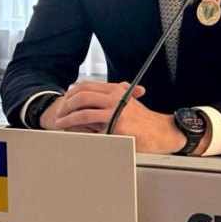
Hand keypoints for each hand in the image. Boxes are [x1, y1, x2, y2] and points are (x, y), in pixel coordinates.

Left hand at [52, 81, 186, 153]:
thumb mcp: (129, 101)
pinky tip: (74, 135)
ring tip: (60, 124)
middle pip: (82, 96)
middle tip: (59, 114)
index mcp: (115, 90)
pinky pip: (93, 130)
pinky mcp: (117, 127)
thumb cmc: (144, 120)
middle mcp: (115, 97)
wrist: (161, 131)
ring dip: (68, 119)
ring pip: (84, 112)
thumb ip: (116, 95)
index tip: (64, 101)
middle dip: (66, 105)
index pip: (86, 86)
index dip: (72, 93)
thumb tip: (99, 92)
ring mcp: (116, 112)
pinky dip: (80, 132)